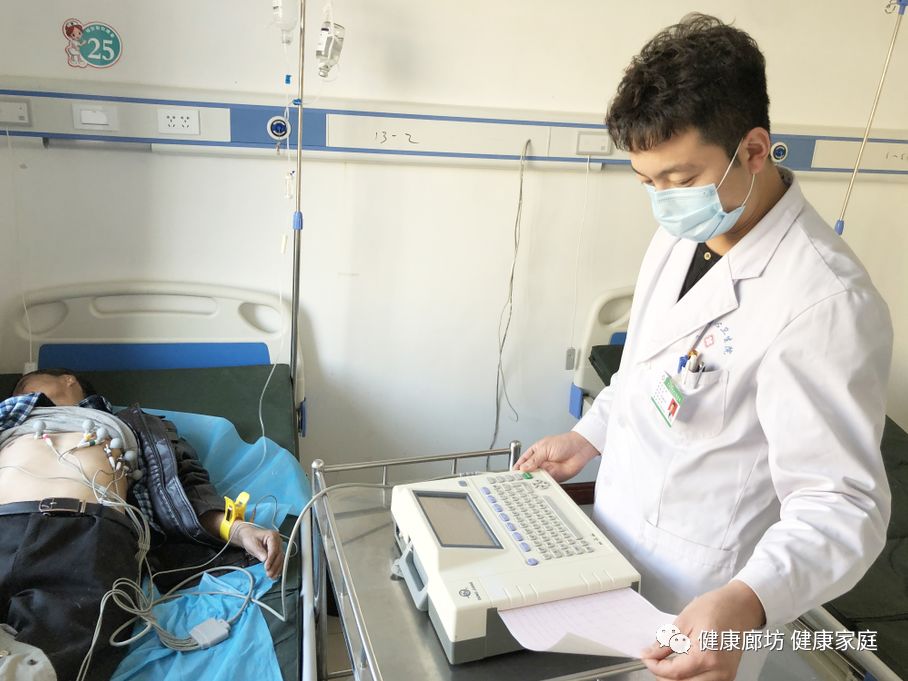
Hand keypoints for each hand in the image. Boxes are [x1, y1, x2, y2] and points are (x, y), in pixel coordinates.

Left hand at [231, 522, 284, 578]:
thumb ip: (259, 551)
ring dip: (277, 569)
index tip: (267, 567)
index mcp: (273, 536)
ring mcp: (279, 547)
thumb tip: (265, 559)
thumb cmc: (251, 538)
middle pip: (279, 555)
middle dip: (274, 566)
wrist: (249, 536)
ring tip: (271, 576)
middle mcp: (278, 541)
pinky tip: (275, 575)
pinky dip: (277, 569)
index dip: (271, 559)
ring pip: (281, 560)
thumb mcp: (252, 544)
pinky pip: (279, 561)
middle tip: (269, 574)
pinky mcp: (277, 553)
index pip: (274, 549)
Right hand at [511, 431, 599, 481]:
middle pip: (529, 472)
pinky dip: (544, 484)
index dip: (517, 468)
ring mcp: (548, 470)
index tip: (512, 474)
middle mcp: (541, 462)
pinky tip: (541, 484)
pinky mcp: (555, 477)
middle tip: (520, 480)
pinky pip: (548, 482)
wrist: (581, 448)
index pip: (523, 462)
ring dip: (534, 481)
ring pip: (537, 478)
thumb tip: (524, 467)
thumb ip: (534, 459)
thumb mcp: (545, 448)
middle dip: (525, 476)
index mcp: (535, 452)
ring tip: (530, 482)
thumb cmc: (565, 442)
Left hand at [641, 581, 765, 680]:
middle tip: (654, 661)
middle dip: (664, 676)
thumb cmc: (714, 608)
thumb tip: (650, 655)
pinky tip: (681, 667)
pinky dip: (690, 679)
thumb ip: (665, 642)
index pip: (674, 672)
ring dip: (676, 679)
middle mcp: (718, 671)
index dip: (655, 667)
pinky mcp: (727, 676)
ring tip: (666, 665)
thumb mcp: (683, 621)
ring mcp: (725, 676)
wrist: (739, 607)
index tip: (646, 657)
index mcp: (706, 655)